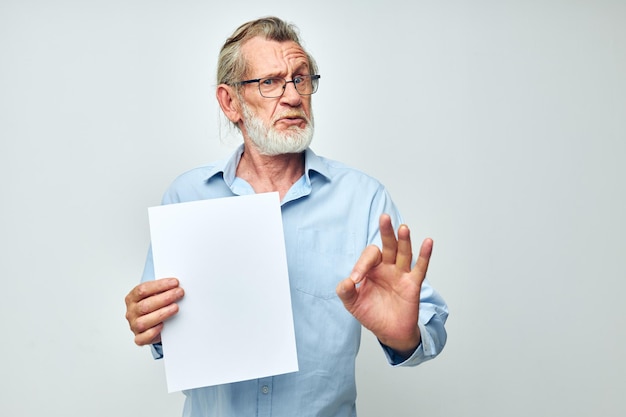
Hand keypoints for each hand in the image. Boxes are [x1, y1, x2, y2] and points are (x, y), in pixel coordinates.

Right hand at [124, 278, 183, 345]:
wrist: (150, 323)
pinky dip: (153, 332)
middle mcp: (131, 312)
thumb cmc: (153, 306)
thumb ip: (161, 290)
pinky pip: (143, 338)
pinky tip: (163, 325)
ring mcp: (134, 325)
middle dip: (165, 298)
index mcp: (132, 298)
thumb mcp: (154, 294)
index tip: (175, 283)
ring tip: (175, 307)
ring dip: (162, 314)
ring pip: (144, 322)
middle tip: (179, 293)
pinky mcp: (139, 338)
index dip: (159, 285)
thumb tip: (176, 285)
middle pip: (145, 305)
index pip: (142, 290)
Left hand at [336, 214, 432, 356]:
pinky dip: (425, 255)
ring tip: (403, 228)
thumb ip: (346, 291)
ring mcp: (401, 274)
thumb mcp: (352, 303)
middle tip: (384, 217)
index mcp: (371, 268)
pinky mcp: (413, 284)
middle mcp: (387, 267)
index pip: (368, 257)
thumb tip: (346, 281)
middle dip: (386, 231)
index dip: (361, 265)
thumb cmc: (371, 314)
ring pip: (403, 253)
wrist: (389, 332)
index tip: (355, 280)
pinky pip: (420, 268)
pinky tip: (428, 242)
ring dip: (404, 240)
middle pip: (388, 245)